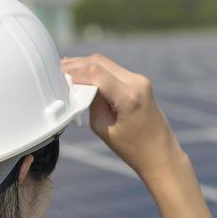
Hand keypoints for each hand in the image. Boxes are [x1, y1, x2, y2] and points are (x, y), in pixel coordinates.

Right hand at [61, 54, 185, 182]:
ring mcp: (140, 80)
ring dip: (85, 66)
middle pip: (99, 62)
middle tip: (56, 71)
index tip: (57, 77)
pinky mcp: (139, 82)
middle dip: (76, 65)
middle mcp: (137, 82)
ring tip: (65, 72)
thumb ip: (90, 103)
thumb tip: (78, 85)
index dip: (73, 72)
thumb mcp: (103, 128)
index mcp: (129, 96)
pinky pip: (113, 70)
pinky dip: (96, 70)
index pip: (95, 73)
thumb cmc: (133, 149)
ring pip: (105, 63)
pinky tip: (82, 75)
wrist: (160, 154)